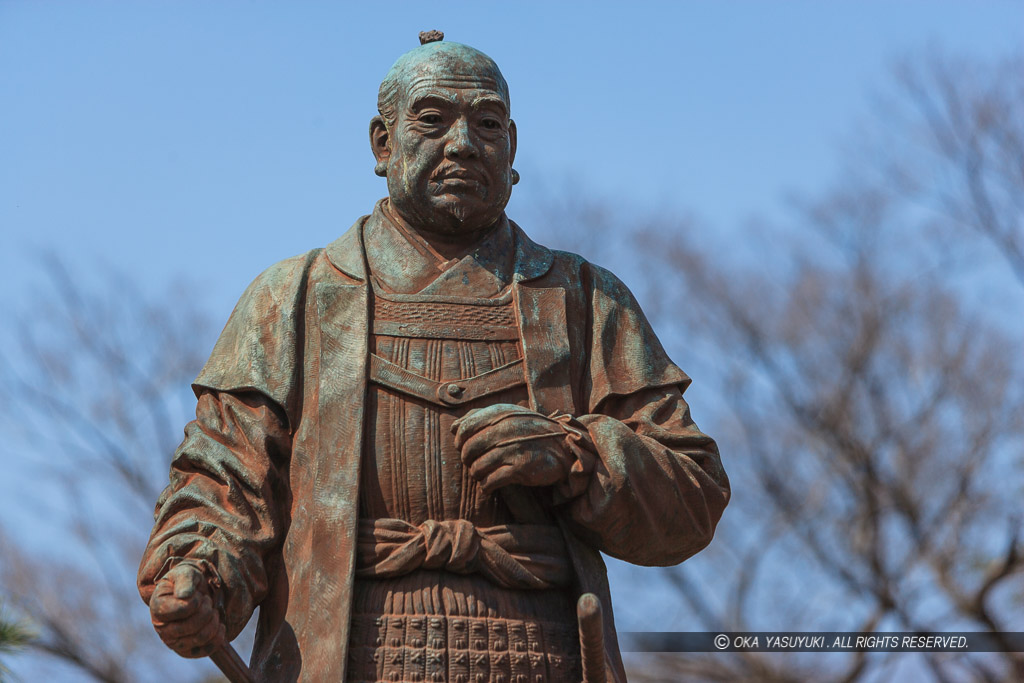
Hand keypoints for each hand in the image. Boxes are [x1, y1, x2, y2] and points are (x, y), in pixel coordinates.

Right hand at [149, 563, 224, 657]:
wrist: (197, 591)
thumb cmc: (189, 581)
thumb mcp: (187, 572)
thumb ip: (185, 581)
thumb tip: (184, 596)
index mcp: (158, 607)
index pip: (184, 609)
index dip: (196, 600)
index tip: (197, 594)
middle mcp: (161, 628)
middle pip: (192, 626)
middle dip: (207, 610)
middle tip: (207, 600)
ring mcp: (173, 641)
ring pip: (200, 638)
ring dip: (214, 621)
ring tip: (212, 610)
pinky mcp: (186, 650)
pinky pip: (205, 650)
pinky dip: (218, 636)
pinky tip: (219, 624)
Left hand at [453, 404, 571, 493]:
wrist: (563, 446)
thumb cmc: (530, 432)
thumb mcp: (507, 415)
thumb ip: (479, 417)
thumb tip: (454, 428)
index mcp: (498, 414)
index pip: (464, 429)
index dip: (460, 442)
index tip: (466, 449)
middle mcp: (504, 429)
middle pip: (467, 451)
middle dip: (468, 461)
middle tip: (477, 464)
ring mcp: (512, 449)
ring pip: (477, 468)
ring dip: (478, 475)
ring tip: (485, 475)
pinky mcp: (520, 468)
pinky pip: (490, 481)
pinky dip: (486, 487)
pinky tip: (490, 486)